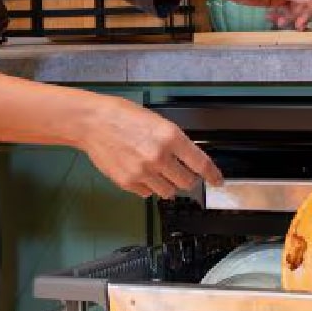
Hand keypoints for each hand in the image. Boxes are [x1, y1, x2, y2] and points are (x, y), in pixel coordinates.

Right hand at [78, 95, 221, 199]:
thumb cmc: (123, 116)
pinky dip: (148, 187)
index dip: (213, 175)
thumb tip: (189, 160)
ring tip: (157, 171)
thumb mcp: (157, 121)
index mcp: (170, 137)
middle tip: (181, 173)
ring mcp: (143, 172)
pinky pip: (147, 193)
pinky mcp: (128, 182)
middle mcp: (159, 156)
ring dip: (168, 185)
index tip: (217, 181)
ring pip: (169, 192)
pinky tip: (141, 172)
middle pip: (187, 182)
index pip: (201, 163)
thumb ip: (175, 142)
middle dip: (187, 179)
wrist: (93, 122)